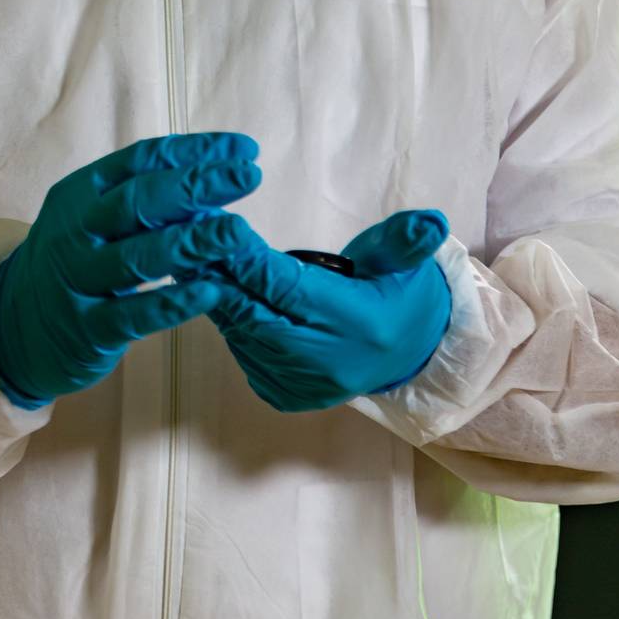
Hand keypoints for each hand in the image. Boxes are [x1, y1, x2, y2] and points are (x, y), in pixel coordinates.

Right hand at [0, 132, 262, 407]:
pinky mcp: (86, 329)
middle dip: (197, 186)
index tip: (243, 149)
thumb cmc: (72, 262)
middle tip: (248, 176)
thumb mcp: (90, 218)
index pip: (142, 161)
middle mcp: (74, 231)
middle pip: (139, 201)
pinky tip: (212, 290)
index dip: (195, 152)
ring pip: (138, 256)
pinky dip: (174, 301)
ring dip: (192, 241)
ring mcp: (77, 280)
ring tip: (238, 232)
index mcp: (80, 193)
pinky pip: (134, 314)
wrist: (11, 327)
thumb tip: (212, 174)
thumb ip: (139, 199)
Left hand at [204, 210, 452, 411]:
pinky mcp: (291, 397)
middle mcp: (332, 364)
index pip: (292, 289)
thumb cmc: (397, 292)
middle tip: (188, 245)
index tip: (220, 231)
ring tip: (192, 263)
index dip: (252, 262)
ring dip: (219, 302)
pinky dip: (231, 326)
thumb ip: (405, 238)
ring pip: (247, 339)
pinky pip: (247, 357)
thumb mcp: (403, 259)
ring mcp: (309, 387)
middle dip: (222, 281)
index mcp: (361, 325)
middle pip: (260, 318)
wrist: (410, 351)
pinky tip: (216, 297)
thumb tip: (431, 220)